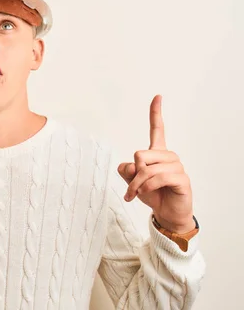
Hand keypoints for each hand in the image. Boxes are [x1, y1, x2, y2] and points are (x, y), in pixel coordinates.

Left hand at [117, 95, 194, 233]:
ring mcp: (177, 167)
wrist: (165, 213)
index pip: (157, 129)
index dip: (156, 112)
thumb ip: (127, 170)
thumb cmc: (151, 194)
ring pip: (146, 169)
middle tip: (131, 189)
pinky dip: (146, 187)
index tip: (158, 96)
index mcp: (157, 152)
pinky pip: (157, 178)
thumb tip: (133, 166)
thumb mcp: (132, 181)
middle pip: (140, 154)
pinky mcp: (182, 179)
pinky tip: (144, 194)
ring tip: (136, 194)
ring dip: (136, 185)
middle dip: (132, 175)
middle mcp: (168, 156)